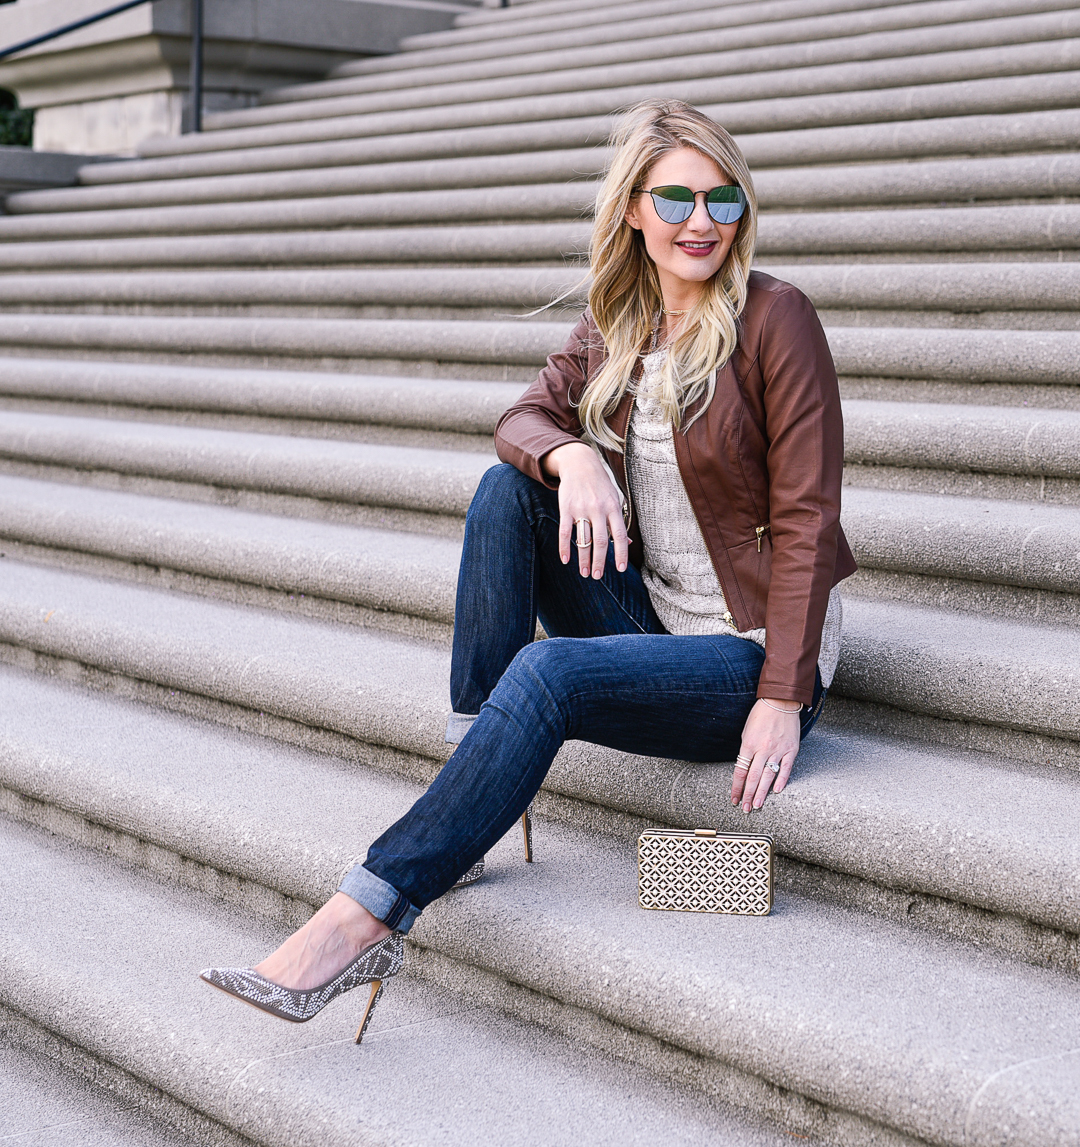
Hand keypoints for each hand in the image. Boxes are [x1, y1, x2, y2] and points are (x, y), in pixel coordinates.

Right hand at [543, 442, 628, 578]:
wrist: (579, 463)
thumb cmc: (600, 485)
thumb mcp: (614, 499)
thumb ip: (619, 520)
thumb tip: (627, 543)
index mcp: (613, 508)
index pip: (619, 535)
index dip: (621, 553)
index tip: (621, 570)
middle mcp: (598, 509)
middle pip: (601, 541)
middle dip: (600, 562)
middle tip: (598, 576)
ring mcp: (581, 509)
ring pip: (583, 539)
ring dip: (583, 559)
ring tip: (585, 573)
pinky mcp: (566, 508)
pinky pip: (565, 532)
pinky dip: (564, 547)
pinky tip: (566, 560)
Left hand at [731, 699, 800, 812]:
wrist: (780, 702)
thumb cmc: (761, 715)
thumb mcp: (747, 731)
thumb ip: (746, 750)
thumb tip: (745, 767)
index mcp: (749, 744)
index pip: (740, 771)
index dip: (736, 787)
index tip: (734, 798)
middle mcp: (763, 749)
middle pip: (753, 777)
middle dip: (747, 794)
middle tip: (745, 808)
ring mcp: (778, 750)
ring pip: (768, 776)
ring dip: (761, 792)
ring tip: (756, 805)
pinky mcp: (791, 750)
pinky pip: (785, 768)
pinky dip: (781, 781)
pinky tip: (776, 791)